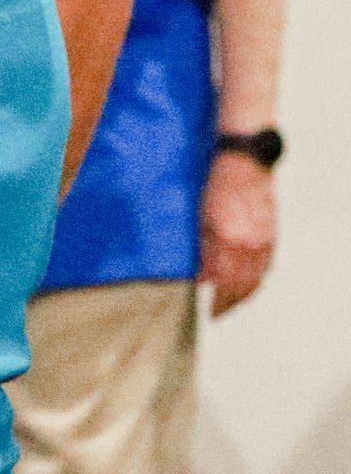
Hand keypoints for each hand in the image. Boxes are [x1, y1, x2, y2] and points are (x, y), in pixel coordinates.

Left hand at [200, 149, 276, 316]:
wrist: (245, 160)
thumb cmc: (215, 184)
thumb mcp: (200, 217)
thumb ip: (203, 249)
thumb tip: (202, 276)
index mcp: (228, 239)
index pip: (224, 283)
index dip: (218, 301)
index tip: (209, 312)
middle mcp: (250, 242)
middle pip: (242, 286)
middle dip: (230, 303)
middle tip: (218, 313)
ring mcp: (264, 238)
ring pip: (257, 278)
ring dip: (245, 295)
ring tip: (232, 303)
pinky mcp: (272, 231)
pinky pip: (267, 264)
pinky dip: (258, 278)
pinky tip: (250, 283)